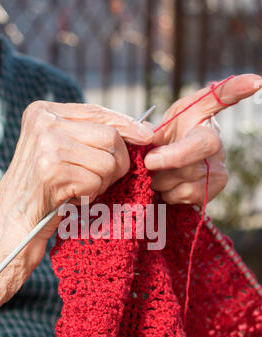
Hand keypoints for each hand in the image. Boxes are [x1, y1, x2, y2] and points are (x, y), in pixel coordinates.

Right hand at [0, 102, 153, 336]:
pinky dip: (92, 195)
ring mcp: (47, 145)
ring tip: (81, 188)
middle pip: (109, 136)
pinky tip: (73, 197)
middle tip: (106, 179)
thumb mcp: (61, 150)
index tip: (147, 135)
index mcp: (43, 111)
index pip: (97, 111)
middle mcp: (43, 123)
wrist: (14, 222)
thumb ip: (90, 135)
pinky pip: (96, 182)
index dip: (126, 123)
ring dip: (103, 182)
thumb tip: (142, 130)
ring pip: (108, 161)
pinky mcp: (53, 170)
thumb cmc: (44, 188)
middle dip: (119, 162)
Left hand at [144, 74, 261, 205]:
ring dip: (161, 180)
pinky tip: (170, 186)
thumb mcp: (155, 129)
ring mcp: (219, 162)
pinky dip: (170, 194)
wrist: (167, 173)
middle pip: (198, 146)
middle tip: (149, 162)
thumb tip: (146, 134)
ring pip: (187, 174)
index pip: (219, 97)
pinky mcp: (217, 185)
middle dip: (169, 158)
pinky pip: (187, 193)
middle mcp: (214, 138)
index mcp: (198, 116)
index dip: (236, 88)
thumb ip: (150, 130)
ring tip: (158, 175)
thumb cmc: (163, 145)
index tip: (255, 82)